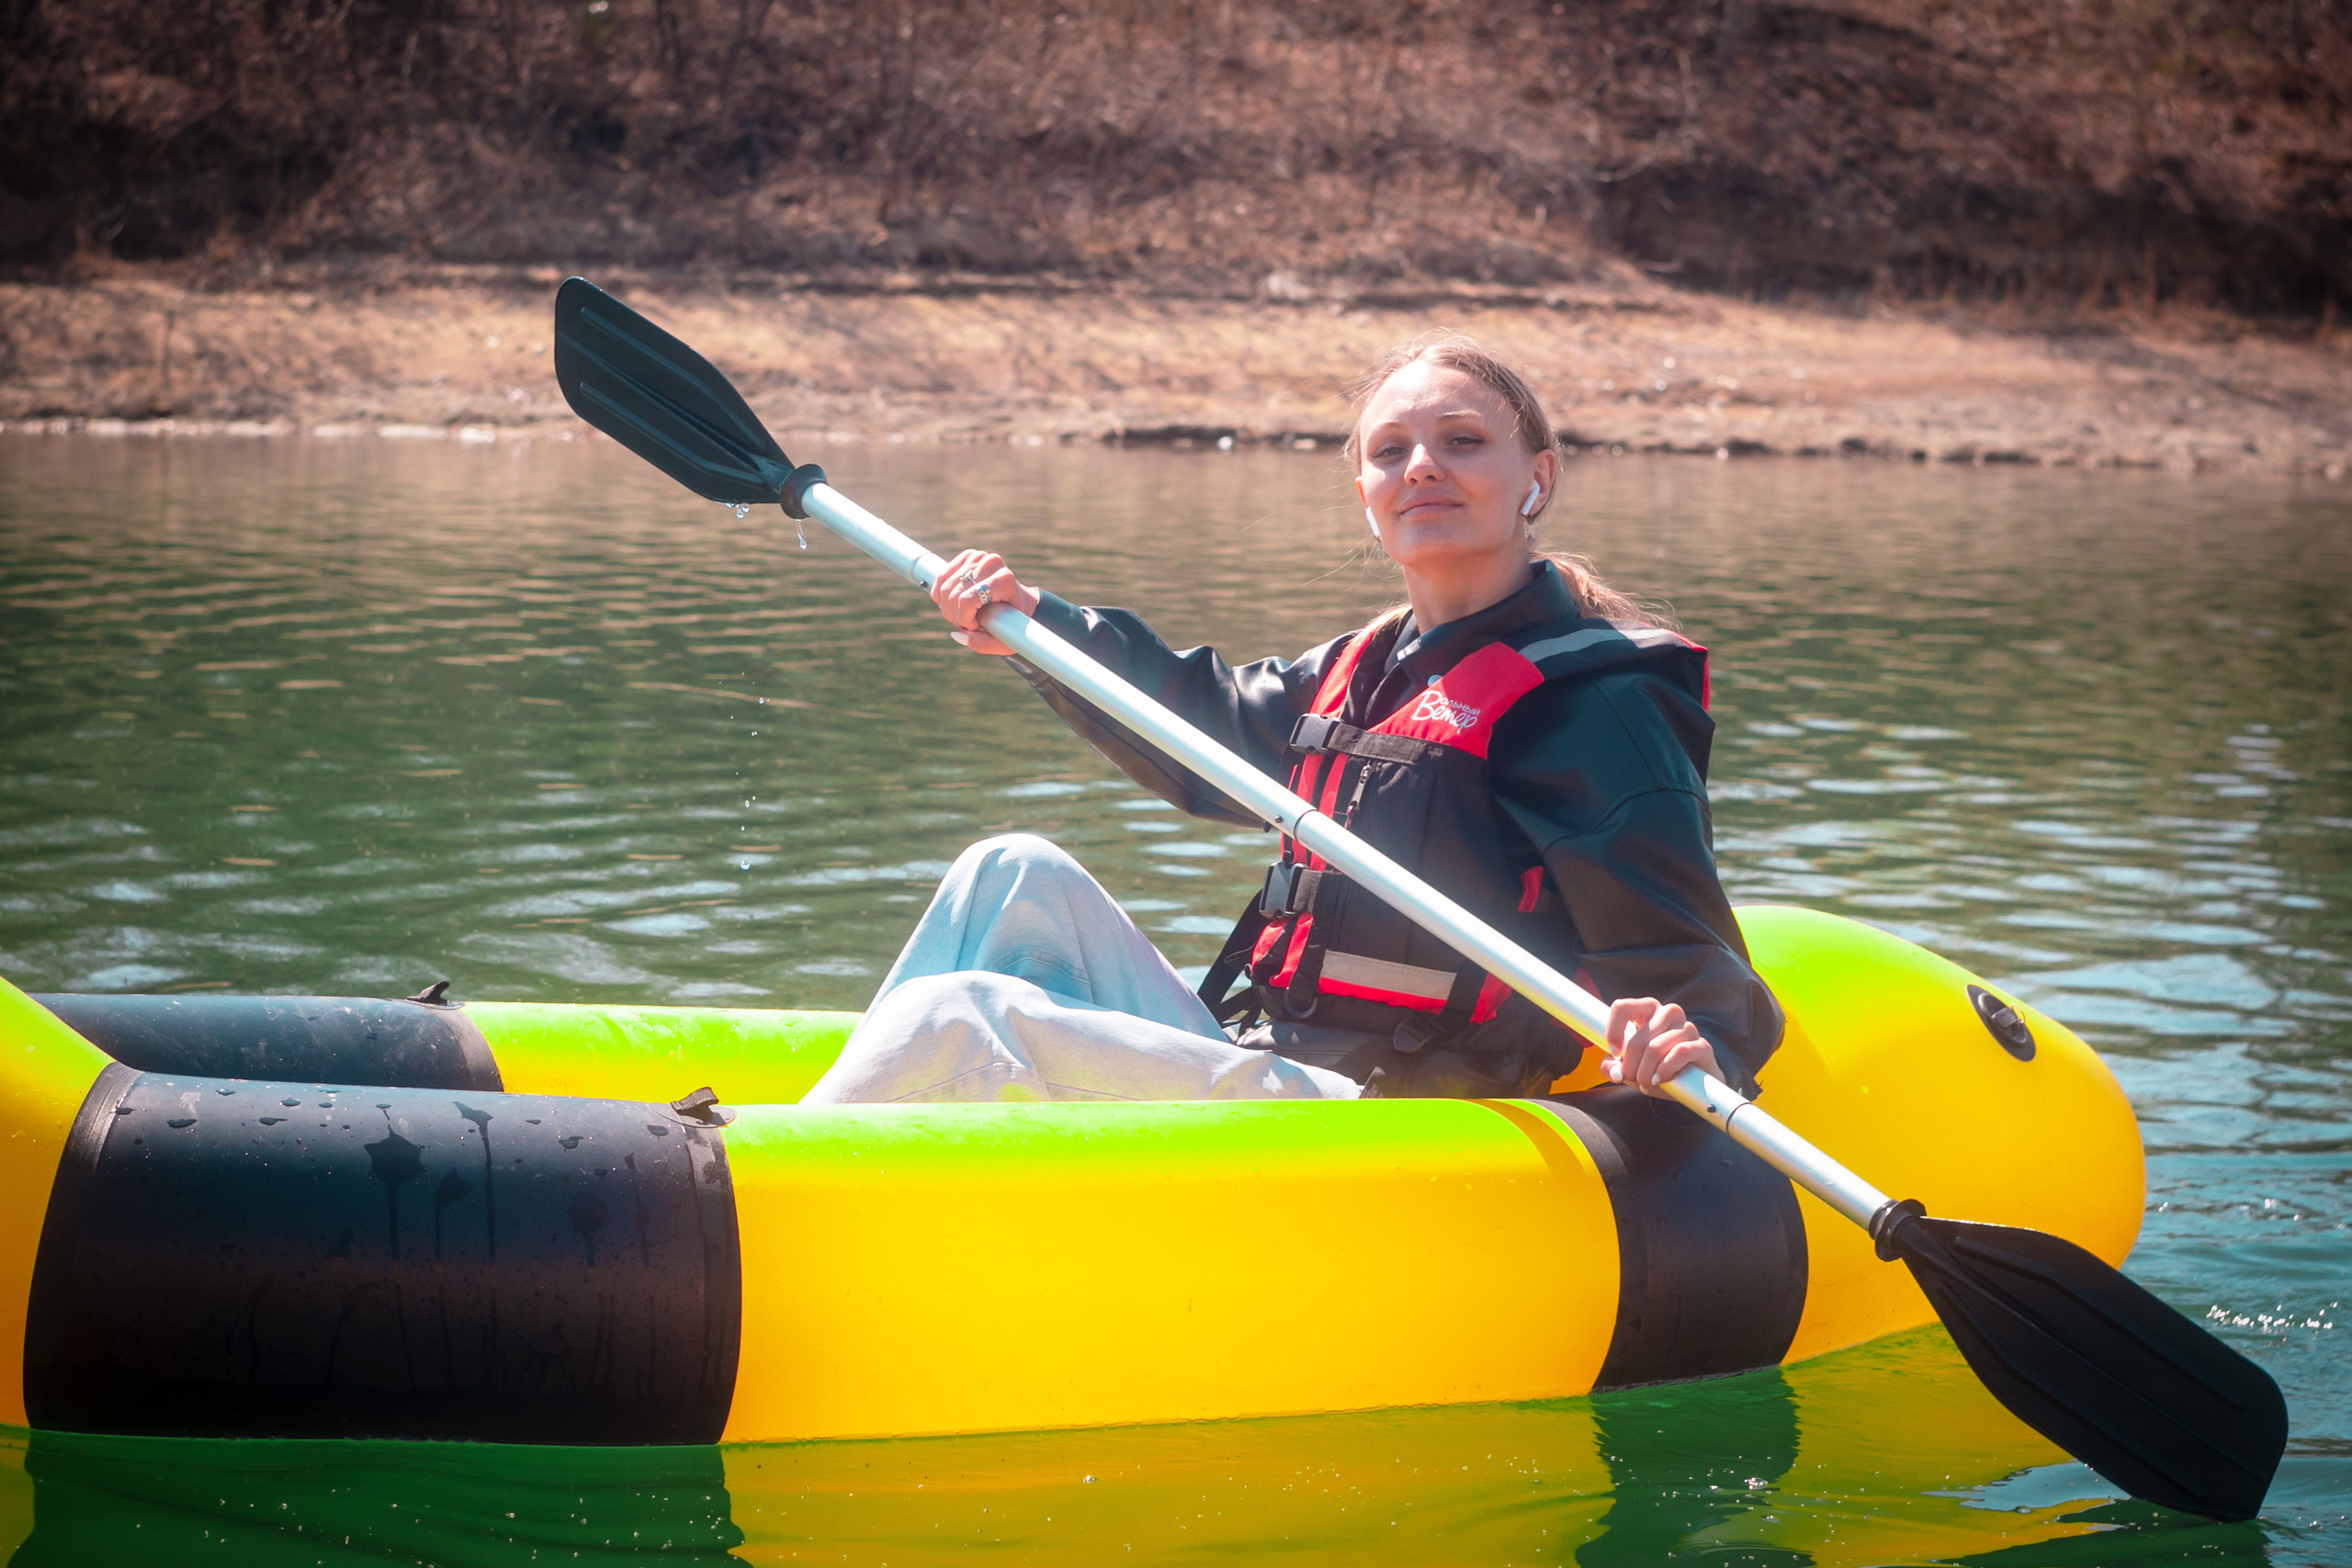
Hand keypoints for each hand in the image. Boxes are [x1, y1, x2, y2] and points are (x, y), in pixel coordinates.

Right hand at [931, 549, 1041, 655]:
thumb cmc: (1013, 623)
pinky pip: (941, 577)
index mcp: (1004, 579)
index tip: (975, 627)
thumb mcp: (1004, 641)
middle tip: (966, 624)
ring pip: (945, 588)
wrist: (1019, 602)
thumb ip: (982, 644)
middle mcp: (991, 562)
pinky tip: (951, 604)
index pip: (967, 601)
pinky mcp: (968, 556)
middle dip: (955, 616)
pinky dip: (940, 595)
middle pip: (954, 595)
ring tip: (961, 615)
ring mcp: (979, 557)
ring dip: (947, 608)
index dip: (964, 620)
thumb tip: (956, 634)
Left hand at [1602, 997, 1724, 1099]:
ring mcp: (1687, 1027)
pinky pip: (1680, 1052)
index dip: (1613, 1031)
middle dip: (1630, 1067)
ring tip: (1646, 1084)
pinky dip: (1665, 1070)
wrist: (1692, 1083)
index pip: (1622, 1007)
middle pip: (1637, 1039)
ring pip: (1655, 1048)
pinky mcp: (1702, 1045)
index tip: (1615, 1054)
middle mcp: (1668, 1013)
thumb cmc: (1656, 1068)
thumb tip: (1614, 1072)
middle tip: (1631, 1079)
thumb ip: (1612, 1067)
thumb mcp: (1630, 1067)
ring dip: (1646, 1073)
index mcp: (1648, 1010)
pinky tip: (1660, 1080)